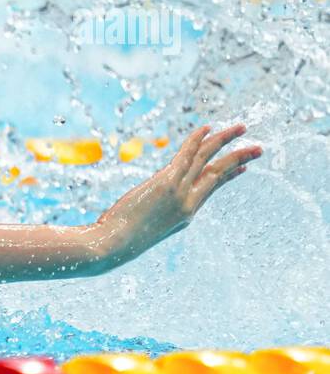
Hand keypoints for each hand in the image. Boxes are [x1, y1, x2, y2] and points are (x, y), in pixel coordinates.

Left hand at [93, 123, 261, 266]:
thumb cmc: (122, 240)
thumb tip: (146, 207)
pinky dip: (196, 140)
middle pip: (218, 174)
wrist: (115, 245)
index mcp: (186, 215)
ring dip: (224, 141)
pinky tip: (207, 128)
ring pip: (206, 160)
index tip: (243, 167)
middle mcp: (188, 203)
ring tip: (242, 128)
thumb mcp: (145, 229)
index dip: (228, 176)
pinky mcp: (167, 184)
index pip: (211, 189)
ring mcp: (179, 193)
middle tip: (259, 148)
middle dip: (239, 159)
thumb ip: (154, 215)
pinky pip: (186, 156)